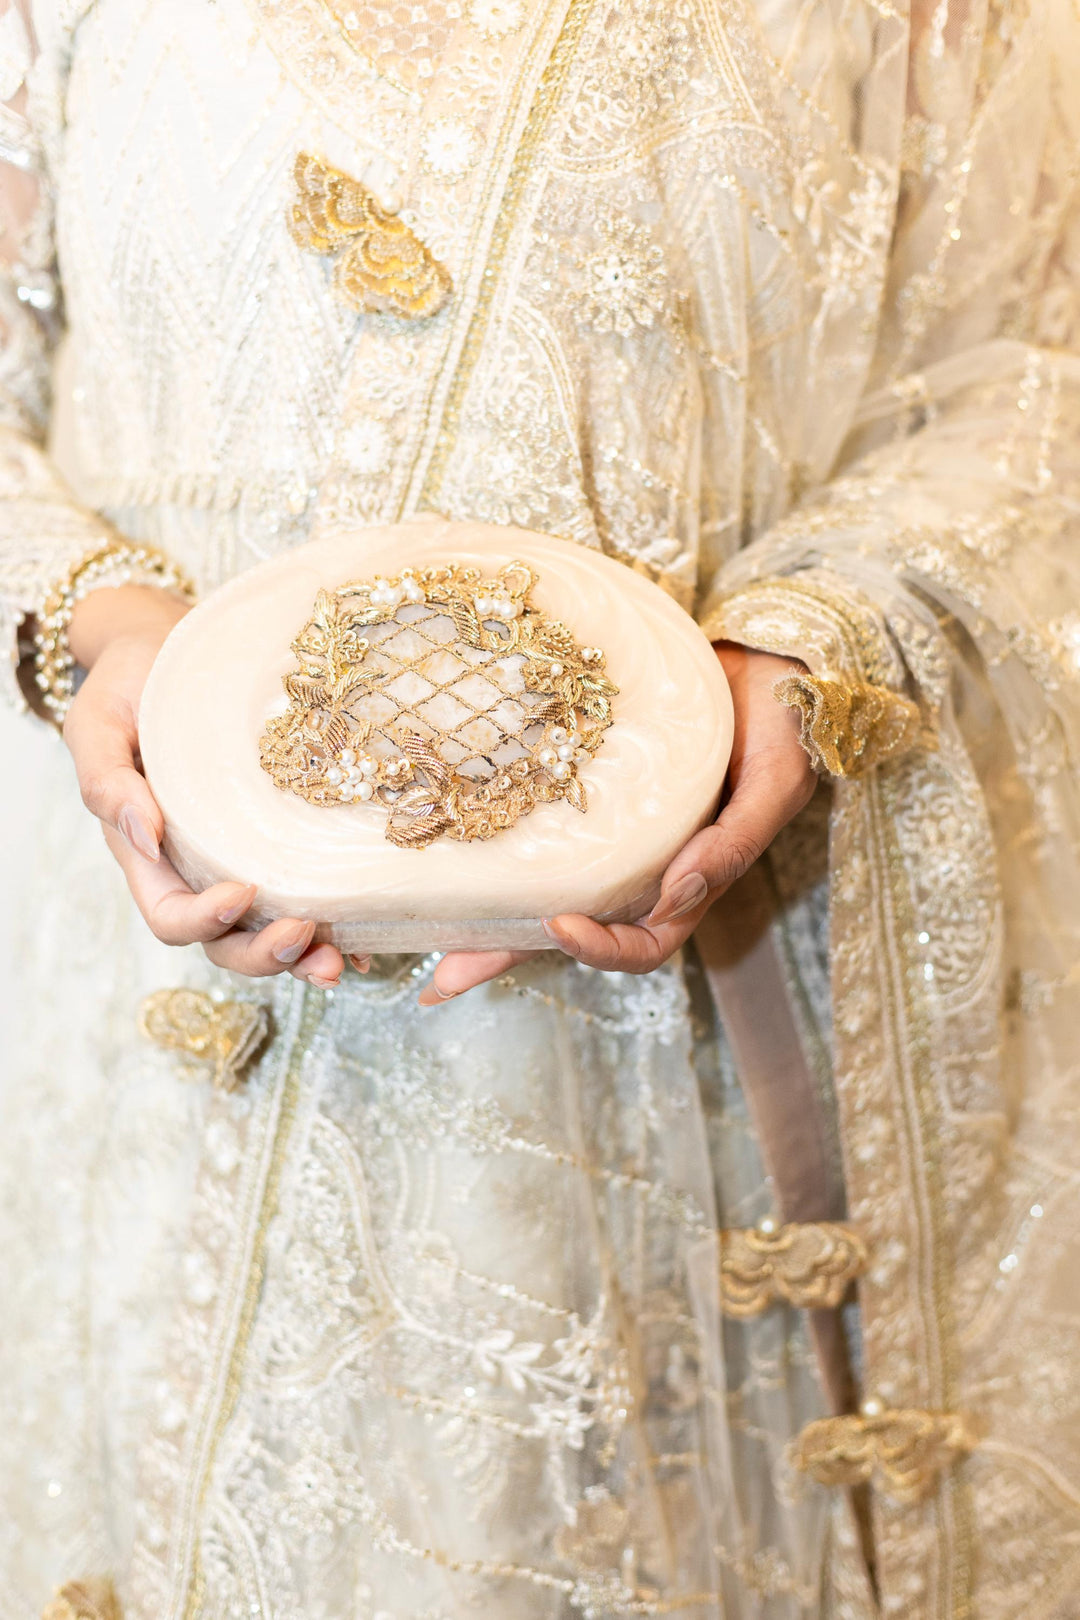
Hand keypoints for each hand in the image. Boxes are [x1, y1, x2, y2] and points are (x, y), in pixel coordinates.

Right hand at [62, 584, 350, 986]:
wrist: (164, 649)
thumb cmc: (126, 685)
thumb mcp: (98, 723)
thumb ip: (106, 781)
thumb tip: (146, 835)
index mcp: (150, 855)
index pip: (171, 915)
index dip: (204, 921)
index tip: (242, 892)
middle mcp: (196, 871)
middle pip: (223, 942)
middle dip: (263, 954)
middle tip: (304, 934)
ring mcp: (239, 861)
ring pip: (266, 932)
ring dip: (302, 957)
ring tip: (339, 962)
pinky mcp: (280, 841)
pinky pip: (306, 895)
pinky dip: (336, 930)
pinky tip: (368, 944)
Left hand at [418, 640, 815, 1004]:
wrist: (766, 658)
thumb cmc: (784, 723)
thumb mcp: (775, 783)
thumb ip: (734, 842)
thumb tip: (676, 891)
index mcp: (692, 879)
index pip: (646, 942)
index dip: (601, 948)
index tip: (558, 924)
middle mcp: (645, 867)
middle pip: (574, 930)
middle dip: (509, 955)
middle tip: (443, 977)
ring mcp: (615, 832)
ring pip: (546, 888)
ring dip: (491, 920)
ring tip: (426, 943)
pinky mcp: (591, 790)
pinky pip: (542, 830)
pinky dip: (501, 850)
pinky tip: (451, 853)